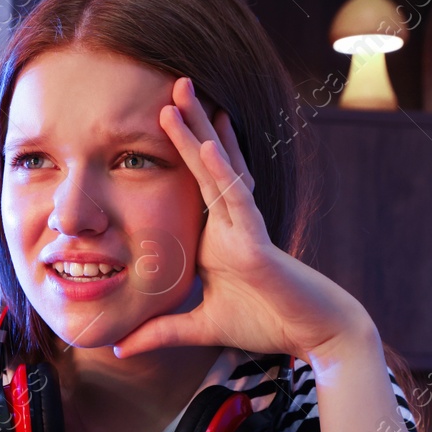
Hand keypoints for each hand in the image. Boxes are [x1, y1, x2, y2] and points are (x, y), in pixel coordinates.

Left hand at [112, 76, 373, 362]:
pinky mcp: (257, 245)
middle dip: (189, 125)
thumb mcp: (199, 329)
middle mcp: (231, 223)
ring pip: (219, 172)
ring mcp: (245, 229)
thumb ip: (159, 333)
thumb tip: (118, 346)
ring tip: (183, 95)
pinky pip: (237, 203)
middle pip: (206, 165)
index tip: (157, 120)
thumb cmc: (266, 323)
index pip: (192, 186)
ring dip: (200, 133)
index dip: (178, 152)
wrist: (313, 336)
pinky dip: (222, 173)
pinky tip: (208, 145)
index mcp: (216, 235)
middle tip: (173, 84)